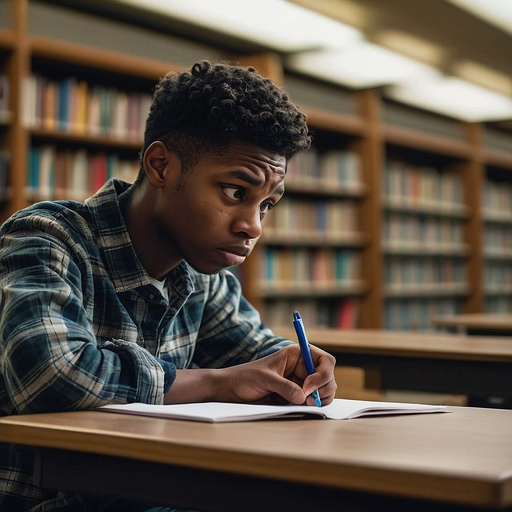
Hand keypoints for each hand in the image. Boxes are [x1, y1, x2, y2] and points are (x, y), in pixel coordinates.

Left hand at [164, 344, 336, 405]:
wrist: (231, 390)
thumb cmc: (245, 378)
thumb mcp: (265, 379)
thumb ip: (284, 387)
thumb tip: (302, 398)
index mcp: (297, 355)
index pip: (324, 360)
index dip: (322, 374)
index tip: (308, 387)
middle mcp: (302, 367)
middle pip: (328, 377)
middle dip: (323, 389)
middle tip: (308, 401)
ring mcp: (301, 382)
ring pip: (324, 391)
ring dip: (319, 399)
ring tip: (303, 404)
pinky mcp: (296, 396)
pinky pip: (312, 401)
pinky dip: (312, 406)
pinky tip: (301, 407)